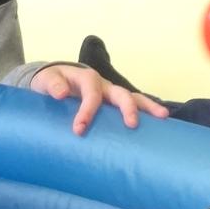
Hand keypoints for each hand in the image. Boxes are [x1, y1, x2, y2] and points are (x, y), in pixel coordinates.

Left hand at [33, 64, 168, 135]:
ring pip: (133, 98)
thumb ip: (53, 85)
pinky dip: (145, 114)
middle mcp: (103, 85)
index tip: (78, 130)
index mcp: (87, 78)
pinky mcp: (114, 104)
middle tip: (132, 124)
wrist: (54, 81)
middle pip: (121, 93)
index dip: (87, 112)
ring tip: (163, 117)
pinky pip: (132, 107)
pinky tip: (158, 126)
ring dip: (148, 107)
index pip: (92, 95)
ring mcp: (111, 95)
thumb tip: (61, 93)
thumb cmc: (51, 82)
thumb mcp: (46, 81)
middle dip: (128, 108)